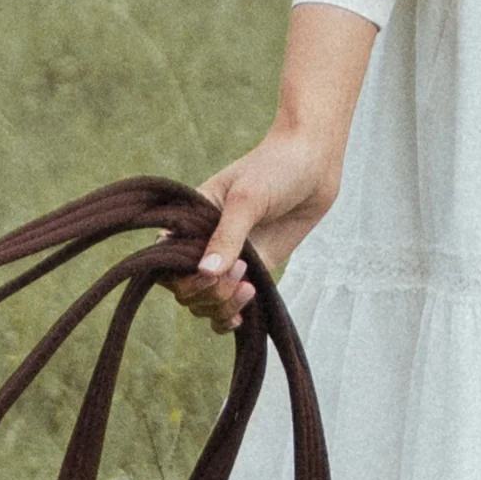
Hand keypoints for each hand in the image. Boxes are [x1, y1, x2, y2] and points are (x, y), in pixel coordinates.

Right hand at [178, 0, 379, 321]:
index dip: (184, 277)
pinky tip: (240, 316)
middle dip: (208, 292)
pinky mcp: (252, 269)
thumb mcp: (247, 199)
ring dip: (221, 305)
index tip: (212, 272)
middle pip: (186, 290)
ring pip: (206, 302)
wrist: (313, 163)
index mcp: (190, 222)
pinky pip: (229, 304)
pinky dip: (228, 316)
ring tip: (249, 286)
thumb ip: (227, 237)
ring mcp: (228, 259)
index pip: (167, 264)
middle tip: (240, 272)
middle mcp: (203, 243)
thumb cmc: (275, 169)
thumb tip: (207, 273)